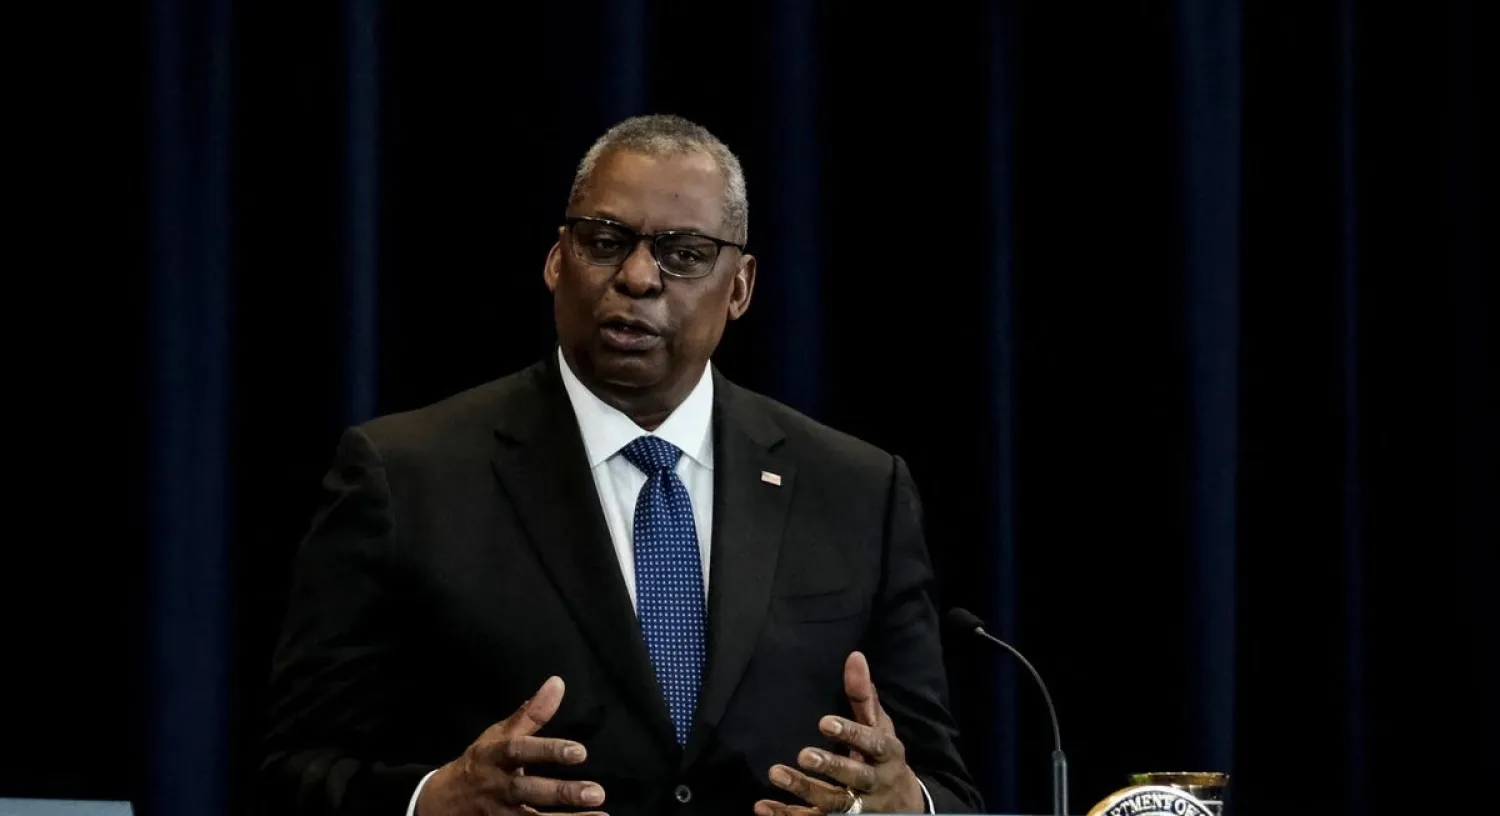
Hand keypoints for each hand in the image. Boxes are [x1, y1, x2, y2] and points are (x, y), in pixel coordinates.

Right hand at [417, 676, 605, 815]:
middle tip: (596, 793)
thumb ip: (531, 714)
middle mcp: (495, 786)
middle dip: (561, 793)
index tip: (580, 752)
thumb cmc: (479, 763)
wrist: (440, 803)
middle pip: (527, 790)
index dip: (548, 751)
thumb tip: (557, 683)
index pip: (519, 751)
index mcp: (493, 756)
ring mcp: (497, 814)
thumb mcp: (498, 736)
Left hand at [756, 652, 925, 814]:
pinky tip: (762, 806)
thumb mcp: (880, 727)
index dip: (851, 734)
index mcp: (886, 755)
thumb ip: (864, 696)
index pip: (872, 744)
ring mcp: (859, 807)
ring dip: (803, 790)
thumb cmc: (883, 758)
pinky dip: (786, 815)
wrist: (905, 808)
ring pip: (832, 802)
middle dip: (830, 767)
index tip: (824, 722)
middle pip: (853, 778)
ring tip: (776, 773)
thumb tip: (855, 656)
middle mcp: (874, 783)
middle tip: (803, 754)